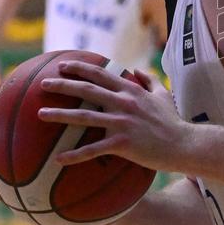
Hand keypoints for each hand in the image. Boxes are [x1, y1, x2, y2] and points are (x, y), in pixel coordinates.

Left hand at [37, 61, 189, 172]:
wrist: (183, 144)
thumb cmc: (173, 121)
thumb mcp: (164, 95)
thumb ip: (150, 80)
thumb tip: (138, 70)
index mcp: (131, 91)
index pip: (101, 74)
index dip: (81, 68)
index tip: (63, 65)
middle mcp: (124, 103)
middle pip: (88, 91)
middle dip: (63, 85)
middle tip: (44, 83)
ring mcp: (122, 123)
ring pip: (84, 117)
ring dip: (60, 115)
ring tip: (40, 114)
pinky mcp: (122, 144)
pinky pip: (93, 149)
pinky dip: (74, 155)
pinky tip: (58, 159)